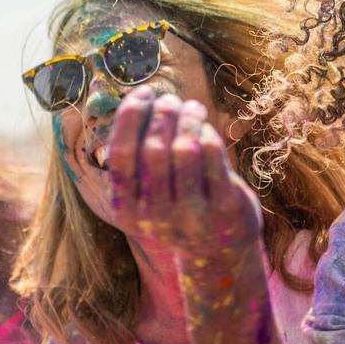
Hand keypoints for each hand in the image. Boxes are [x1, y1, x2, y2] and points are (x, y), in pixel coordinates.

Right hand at [103, 90, 262, 265]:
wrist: (216, 251)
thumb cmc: (175, 203)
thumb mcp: (146, 190)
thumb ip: (137, 154)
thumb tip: (138, 100)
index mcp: (126, 209)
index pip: (121, 154)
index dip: (130, 116)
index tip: (143, 93)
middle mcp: (155, 216)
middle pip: (153, 149)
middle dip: (162, 114)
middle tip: (170, 99)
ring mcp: (191, 215)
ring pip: (184, 149)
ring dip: (187, 119)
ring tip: (192, 108)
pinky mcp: (223, 208)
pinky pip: (213, 156)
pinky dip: (208, 133)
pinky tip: (206, 130)